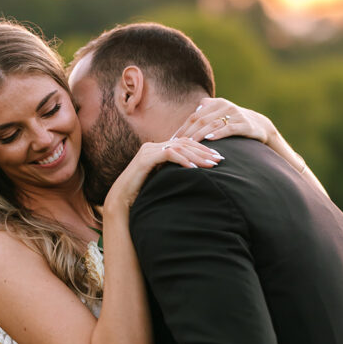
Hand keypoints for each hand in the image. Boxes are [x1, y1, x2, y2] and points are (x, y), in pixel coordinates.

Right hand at [104, 137, 222, 211]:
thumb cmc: (142, 193)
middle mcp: (153, 146)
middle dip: (204, 151)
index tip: (217, 157)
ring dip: (197, 156)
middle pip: (184, 143)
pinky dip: (183, 161)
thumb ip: (174, 173)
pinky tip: (194, 168)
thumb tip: (194, 176)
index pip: (184, 143)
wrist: (122, 200)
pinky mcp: (146, 158)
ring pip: (179, 147)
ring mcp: (149, 150)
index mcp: (158, 149)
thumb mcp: (162, 180)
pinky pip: (169, 154)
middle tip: (219, 159)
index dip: (202, 149)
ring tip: (211, 164)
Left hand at [174, 97, 277, 144]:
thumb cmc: (234, 122)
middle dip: (187, 133)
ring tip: (189, 143)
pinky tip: (209, 139)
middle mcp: (225, 106)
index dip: (182, 128)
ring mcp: (235, 114)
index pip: (194, 117)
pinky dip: (218, 134)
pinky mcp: (245, 124)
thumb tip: (190, 117)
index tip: (172, 140)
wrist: (260, 126)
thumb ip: (205, 113)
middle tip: (177, 145)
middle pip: (201, 120)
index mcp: (216, 103)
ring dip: (199, 135)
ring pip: (212, 124)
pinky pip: (229, 129)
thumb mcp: (220, 115)